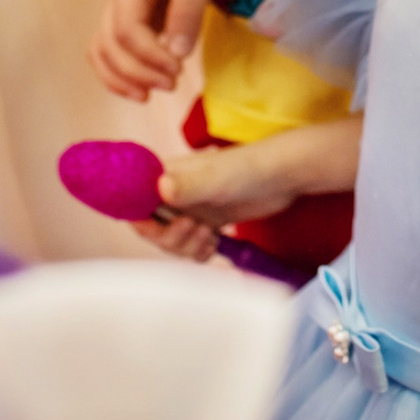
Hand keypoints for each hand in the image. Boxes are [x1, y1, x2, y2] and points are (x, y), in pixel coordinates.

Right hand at [90, 0, 243, 100]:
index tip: (178, 69)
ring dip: (124, 77)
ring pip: (103, 51)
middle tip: (173, 83)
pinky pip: (113, 51)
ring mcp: (120, 8)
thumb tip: (175, 54)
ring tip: (153, 93)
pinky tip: (143, 89)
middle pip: (109, 44)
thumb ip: (187, 12)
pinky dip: (122, 73)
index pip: (125, 29)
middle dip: (137, 71)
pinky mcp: (131, 20)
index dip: (148, 56)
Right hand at [130, 141, 307, 262]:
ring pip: (172, 242)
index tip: (156, 227)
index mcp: (166, 175)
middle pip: (152, 229)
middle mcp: (174, 193)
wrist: (284, 176)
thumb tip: (159, 188)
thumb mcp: (216, 178)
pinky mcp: (208, 223)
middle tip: (195, 228)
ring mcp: (191, 209)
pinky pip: (192, 247)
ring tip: (209, 234)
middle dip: (170, 238)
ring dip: (187, 247)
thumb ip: (188, 185)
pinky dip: (200, 252)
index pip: (135, 202)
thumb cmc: (249, 168)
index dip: (140, 220)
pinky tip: (216, 242)